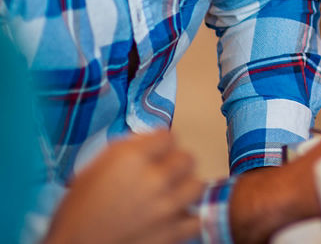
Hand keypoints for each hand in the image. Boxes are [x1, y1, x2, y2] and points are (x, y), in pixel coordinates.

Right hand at [45, 130, 203, 243]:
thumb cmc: (76, 213)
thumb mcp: (91, 171)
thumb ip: (123, 152)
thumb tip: (146, 142)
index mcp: (131, 159)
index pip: (167, 136)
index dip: (161, 144)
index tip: (156, 152)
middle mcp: (154, 178)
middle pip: (186, 158)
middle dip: (175, 164)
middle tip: (163, 174)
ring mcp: (167, 207)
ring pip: (197, 185)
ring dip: (185, 188)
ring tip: (171, 195)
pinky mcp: (173, 233)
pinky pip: (197, 218)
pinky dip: (188, 218)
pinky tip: (174, 218)